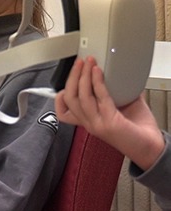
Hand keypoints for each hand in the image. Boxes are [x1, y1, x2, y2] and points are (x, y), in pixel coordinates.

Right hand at [55, 56, 164, 170]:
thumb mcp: (121, 106)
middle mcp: (89, 123)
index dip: (60, 94)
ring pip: (80, 97)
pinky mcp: (109, 123)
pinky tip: (99, 72)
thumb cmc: (137, 130)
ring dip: (83, 76)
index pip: (63, 110)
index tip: (71, 77)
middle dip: (72, 77)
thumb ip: (115, 91)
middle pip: (69, 98)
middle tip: (79, 63)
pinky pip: (99, 98)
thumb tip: (117, 72)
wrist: (151, 147)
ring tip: (89, 63)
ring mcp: (97, 124)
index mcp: (88, 121)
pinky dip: (97, 82)